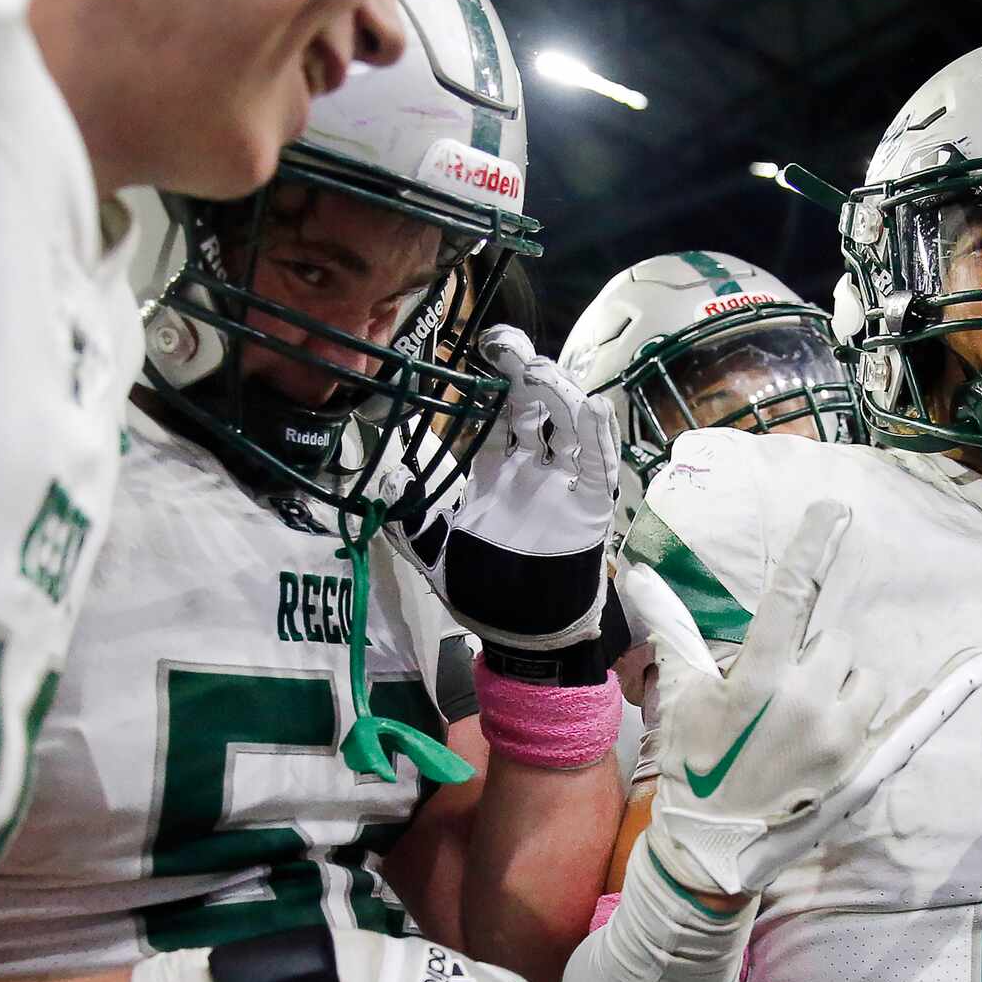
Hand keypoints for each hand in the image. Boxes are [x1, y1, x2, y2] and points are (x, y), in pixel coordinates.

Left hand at [402, 324, 621, 654]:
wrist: (522, 634)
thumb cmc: (483, 591)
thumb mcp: (434, 553)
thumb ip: (408, 518)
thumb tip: (383, 479)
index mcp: (497, 472)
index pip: (501, 414)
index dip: (497, 381)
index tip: (485, 350)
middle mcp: (533, 470)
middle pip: (538, 407)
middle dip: (526, 373)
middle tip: (508, 347)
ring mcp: (564, 485)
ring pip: (569, 426)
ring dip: (559, 394)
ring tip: (539, 371)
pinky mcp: (590, 507)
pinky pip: (598, 465)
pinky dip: (598, 435)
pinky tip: (592, 406)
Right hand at [620, 500, 981, 896]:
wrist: (714, 847)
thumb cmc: (694, 765)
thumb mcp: (682, 696)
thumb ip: (672, 628)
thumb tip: (636, 573)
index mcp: (759, 678)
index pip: (791, 597)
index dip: (813, 549)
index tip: (836, 509)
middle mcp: (806, 701)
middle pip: (836, 642)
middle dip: (815, 659)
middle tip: (781, 701)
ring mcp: (840, 737)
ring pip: (866, 676)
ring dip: (844, 687)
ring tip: (806, 726)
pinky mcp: (862, 767)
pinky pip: (912, 718)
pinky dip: (942, 694)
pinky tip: (976, 666)